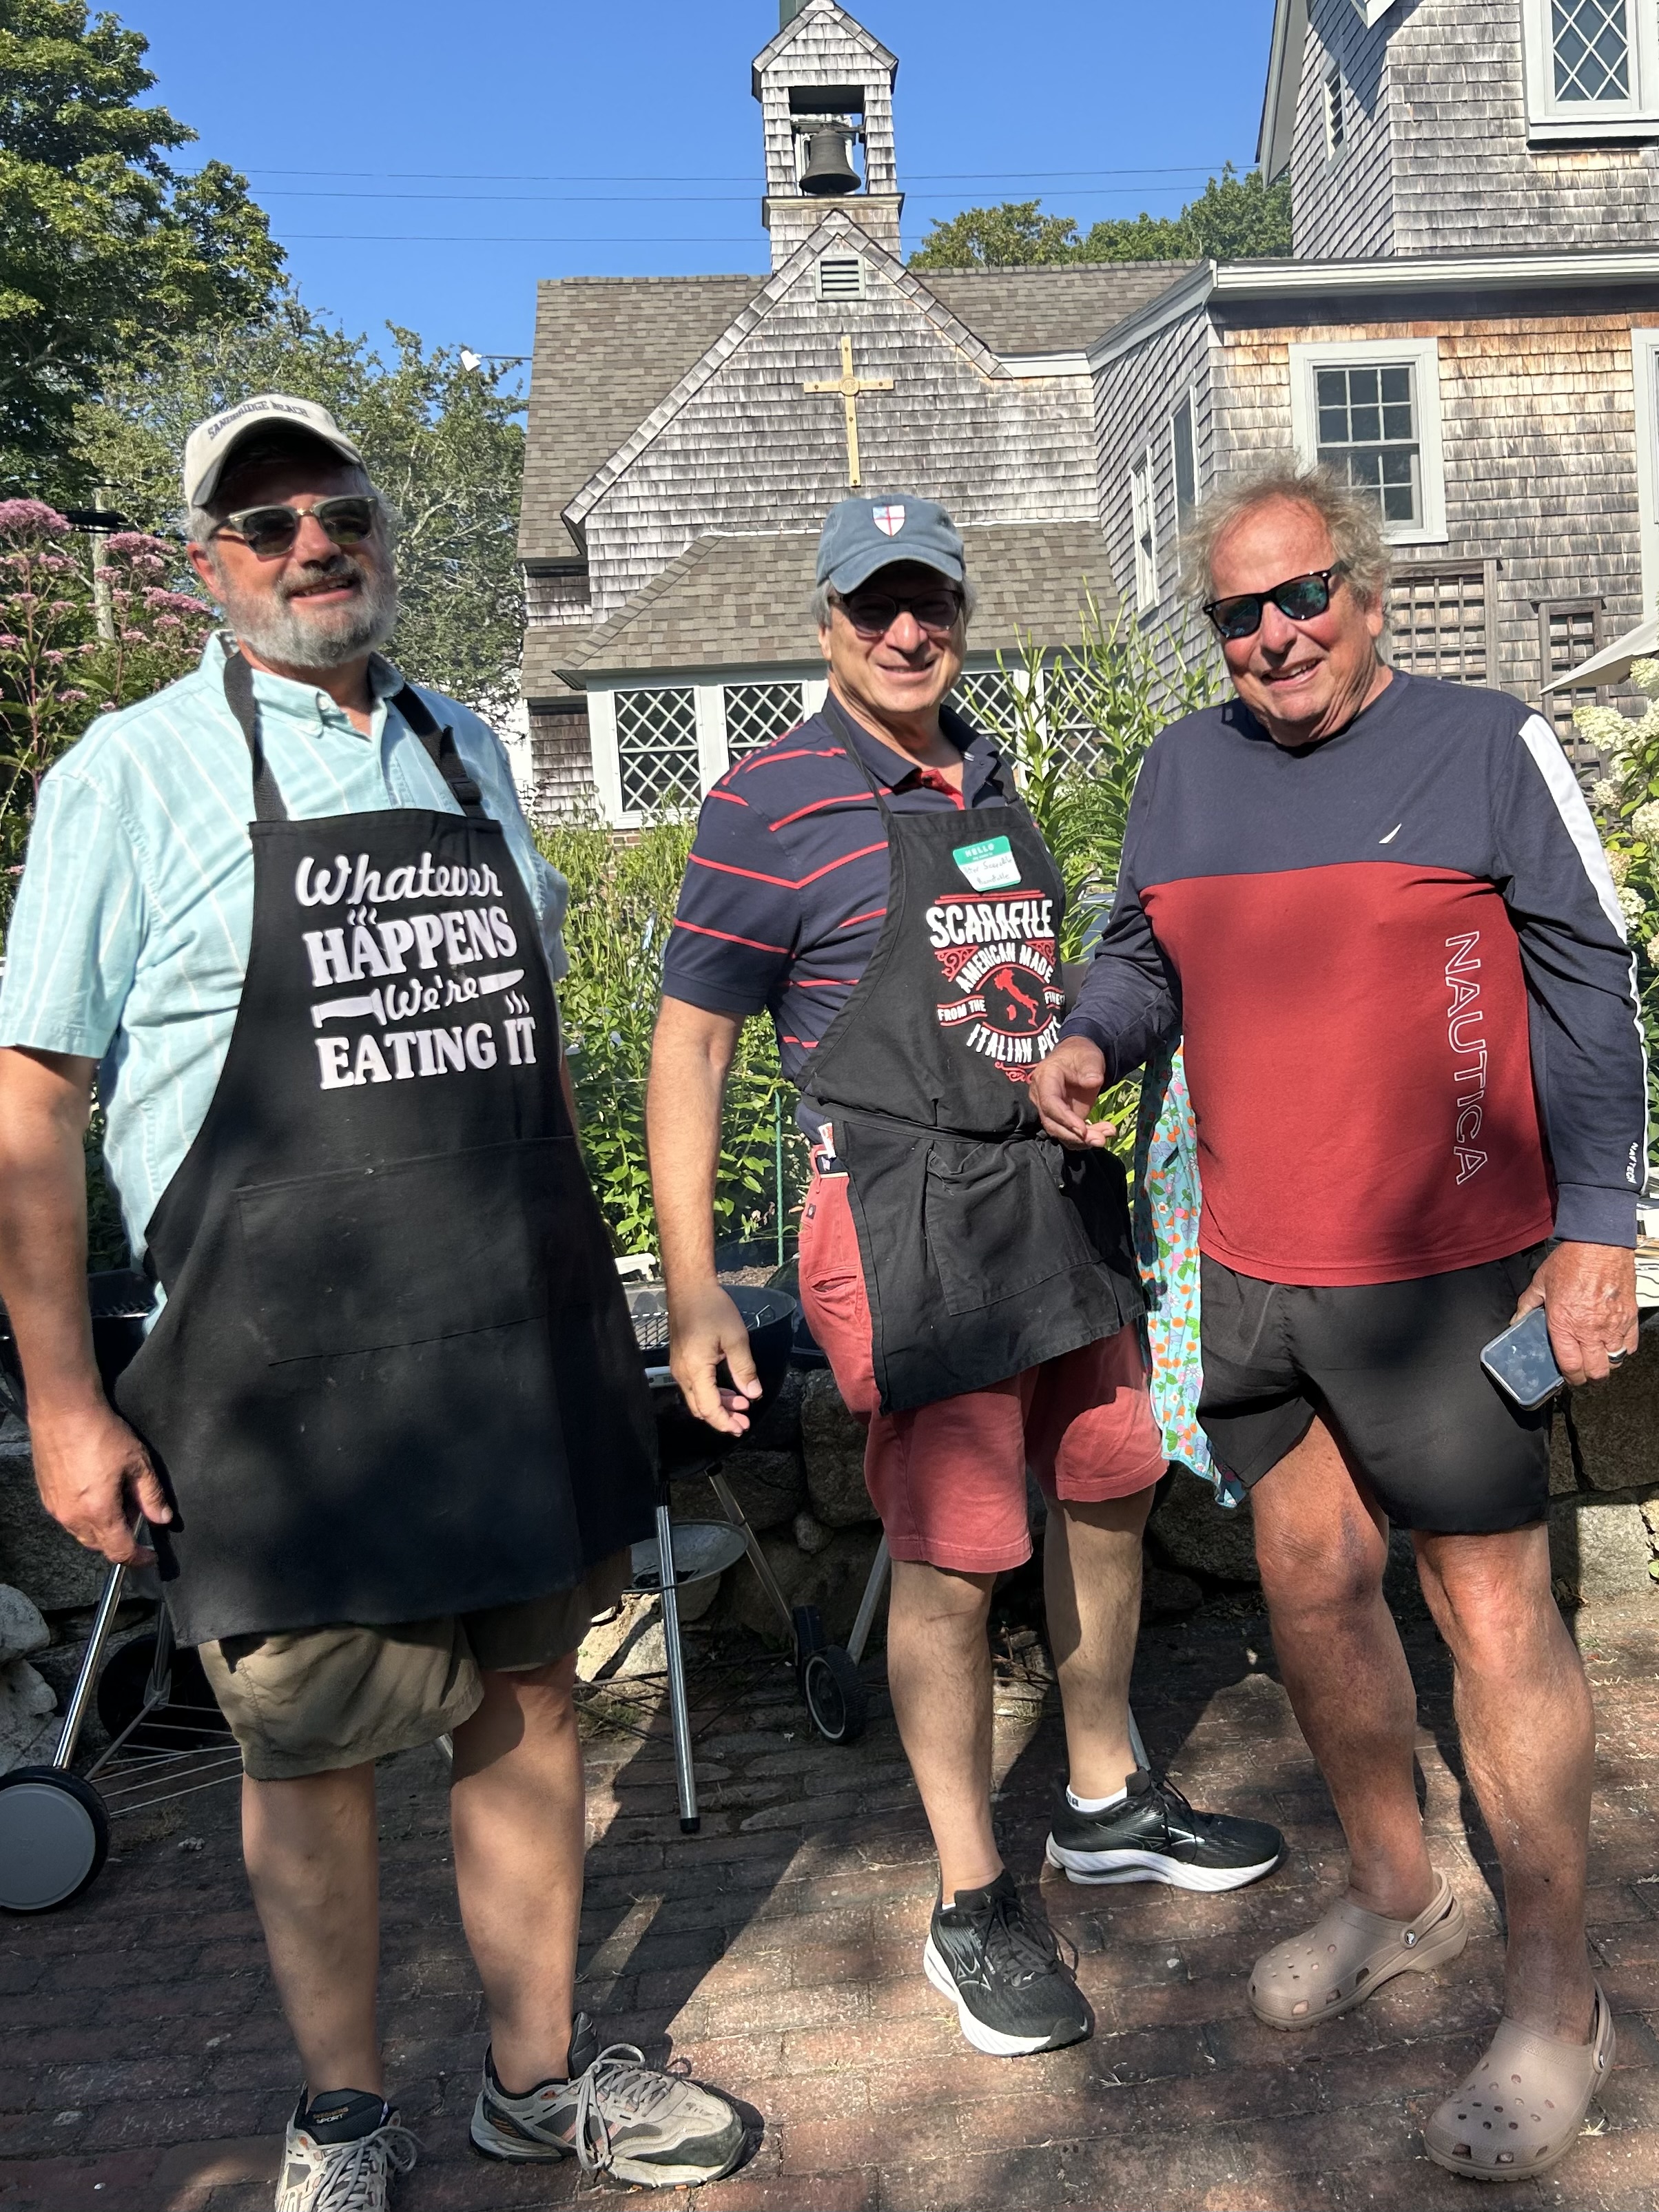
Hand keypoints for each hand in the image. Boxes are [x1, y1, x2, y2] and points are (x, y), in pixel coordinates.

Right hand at [28, 1400, 170, 1565]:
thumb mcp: (138, 1463)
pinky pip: (68, 1518)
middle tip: (136, 1516)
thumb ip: (151, 1495)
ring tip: (117, 1501)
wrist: (64, 1410)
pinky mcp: (46, 1495)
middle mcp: (73, 1516)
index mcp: (98, 1512)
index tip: (150, 1556)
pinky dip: (85, 1515)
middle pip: (99, 1545)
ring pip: (82, 1533)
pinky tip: (95, 1493)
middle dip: (120, 1540)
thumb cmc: (101, 1433)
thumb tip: (163, 1518)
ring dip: (102, 1528)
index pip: (119, 1551)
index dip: (138, 1558)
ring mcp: (56, 1507)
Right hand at [668, 1279, 762, 1437]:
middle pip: (700, 1408)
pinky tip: (728, 1390)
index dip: (725, 1422)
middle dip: (722, 1418)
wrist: (689, 1288)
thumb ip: (744, 1369)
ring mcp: (679, 1367)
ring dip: (718, 1405)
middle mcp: (682, 1373)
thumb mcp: (735, 1338)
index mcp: (695, 1370)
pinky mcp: (681, 1360)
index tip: (742, 1427)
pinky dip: (711, 1393)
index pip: (709, 1408)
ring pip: (697, 1398)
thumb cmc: (712, 1308)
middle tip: (744, 1422)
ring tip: (741, 1405)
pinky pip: (694, 1386)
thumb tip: (753, 1394)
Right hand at [1031, 1036, 1116, 1149]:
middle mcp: (1042, 1097)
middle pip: (1052, 1123)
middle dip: (1075, 1136)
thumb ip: (1090, 1068)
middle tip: (1101, 1140)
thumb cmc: (1081, 1054)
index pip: (1049, 1103)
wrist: (1079, 1059)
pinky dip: (1084, 1140)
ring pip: (1060, 1132)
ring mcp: (1050, 1110)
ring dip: (1082, 1140)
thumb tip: (1093, 1081)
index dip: (1065, 1118)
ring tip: (1106, 1136)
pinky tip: (1102, 1135)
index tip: (1083, 1129)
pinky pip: (1068, 1134)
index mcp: (1045, 1078)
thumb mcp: (1088, 1056)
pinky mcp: (1061, 1119)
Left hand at [1513, 1241, 1639, 1387]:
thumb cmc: (1571, 1261)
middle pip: (1596, 1371)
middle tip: (1584, 1370)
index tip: (1569, 1377)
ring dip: (1606, 1363)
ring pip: (1614, 1361)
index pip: (1570, 1366)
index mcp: (1564, 1323)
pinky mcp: (1629, 1317)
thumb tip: (1516, 1320)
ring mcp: (1612, 1325)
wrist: (1599, 1244)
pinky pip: (1630, 1345)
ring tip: (1598, 1356)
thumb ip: (1527, 1305)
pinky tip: (1614, 1342)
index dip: (1570, 1377)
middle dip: (1589, 1376)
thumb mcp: (1540, 1282)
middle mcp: (1589, 1329)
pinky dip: (1623, 1348)